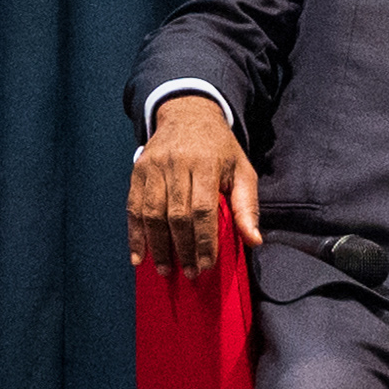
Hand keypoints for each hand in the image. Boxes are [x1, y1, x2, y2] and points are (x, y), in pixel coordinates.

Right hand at [127, 93, 260, 276]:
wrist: (188, 114)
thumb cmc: (220, 148)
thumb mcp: (242, 170)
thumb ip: (248, 205)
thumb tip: (254, 241)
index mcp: (205, 164)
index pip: (202, 209)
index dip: (203, 241)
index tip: (206, 265)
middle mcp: (176, 164)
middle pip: (176, 214)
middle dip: (182, 248)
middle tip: (189, 274)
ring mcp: (153, 166)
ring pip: (151, 213)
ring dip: (157, 246)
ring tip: (165, 271)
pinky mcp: (137, 170)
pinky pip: (133, 206)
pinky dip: (134, 234)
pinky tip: (138, 257)